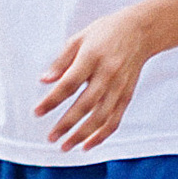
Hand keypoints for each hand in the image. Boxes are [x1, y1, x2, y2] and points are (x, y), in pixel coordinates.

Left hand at [33, 5, 150, 148]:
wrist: (140, 32)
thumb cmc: (105, 33)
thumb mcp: (78, 39)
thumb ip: (61, 61)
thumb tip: (44, 80)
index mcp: (92, 57)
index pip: (69, 84)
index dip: (52, 100)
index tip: (37, 112)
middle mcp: (108, 74)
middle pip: (86, 105)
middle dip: (67, 124)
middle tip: (51, 137)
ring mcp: (120, 87)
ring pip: (102, 117)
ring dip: (83, 135)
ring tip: (66, 146)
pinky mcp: (127, 95)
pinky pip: (115, 119)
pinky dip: (102, 135)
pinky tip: (87, 145)